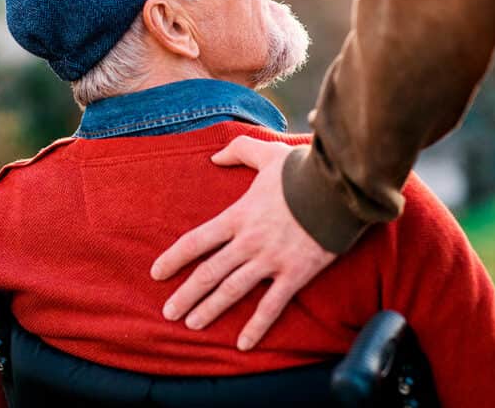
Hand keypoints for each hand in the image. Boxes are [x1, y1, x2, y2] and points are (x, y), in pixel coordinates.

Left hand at [150, 135, 336, 350]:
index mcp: (238, 215)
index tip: (157, 274)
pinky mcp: (295, 274)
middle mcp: (248, 241)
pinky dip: (256, 326)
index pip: (196, 241)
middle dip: (185, 295)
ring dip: (209, 310)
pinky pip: (271, 306)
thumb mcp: (267, 153)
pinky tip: (243, 344)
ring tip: (192, 324)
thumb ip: (239, 151)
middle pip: (208, 272)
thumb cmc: (302, 170)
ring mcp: (270, 260)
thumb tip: (215, 156)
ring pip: (231, 291)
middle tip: (168, 312)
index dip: (173, 258)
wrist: (338, 187)